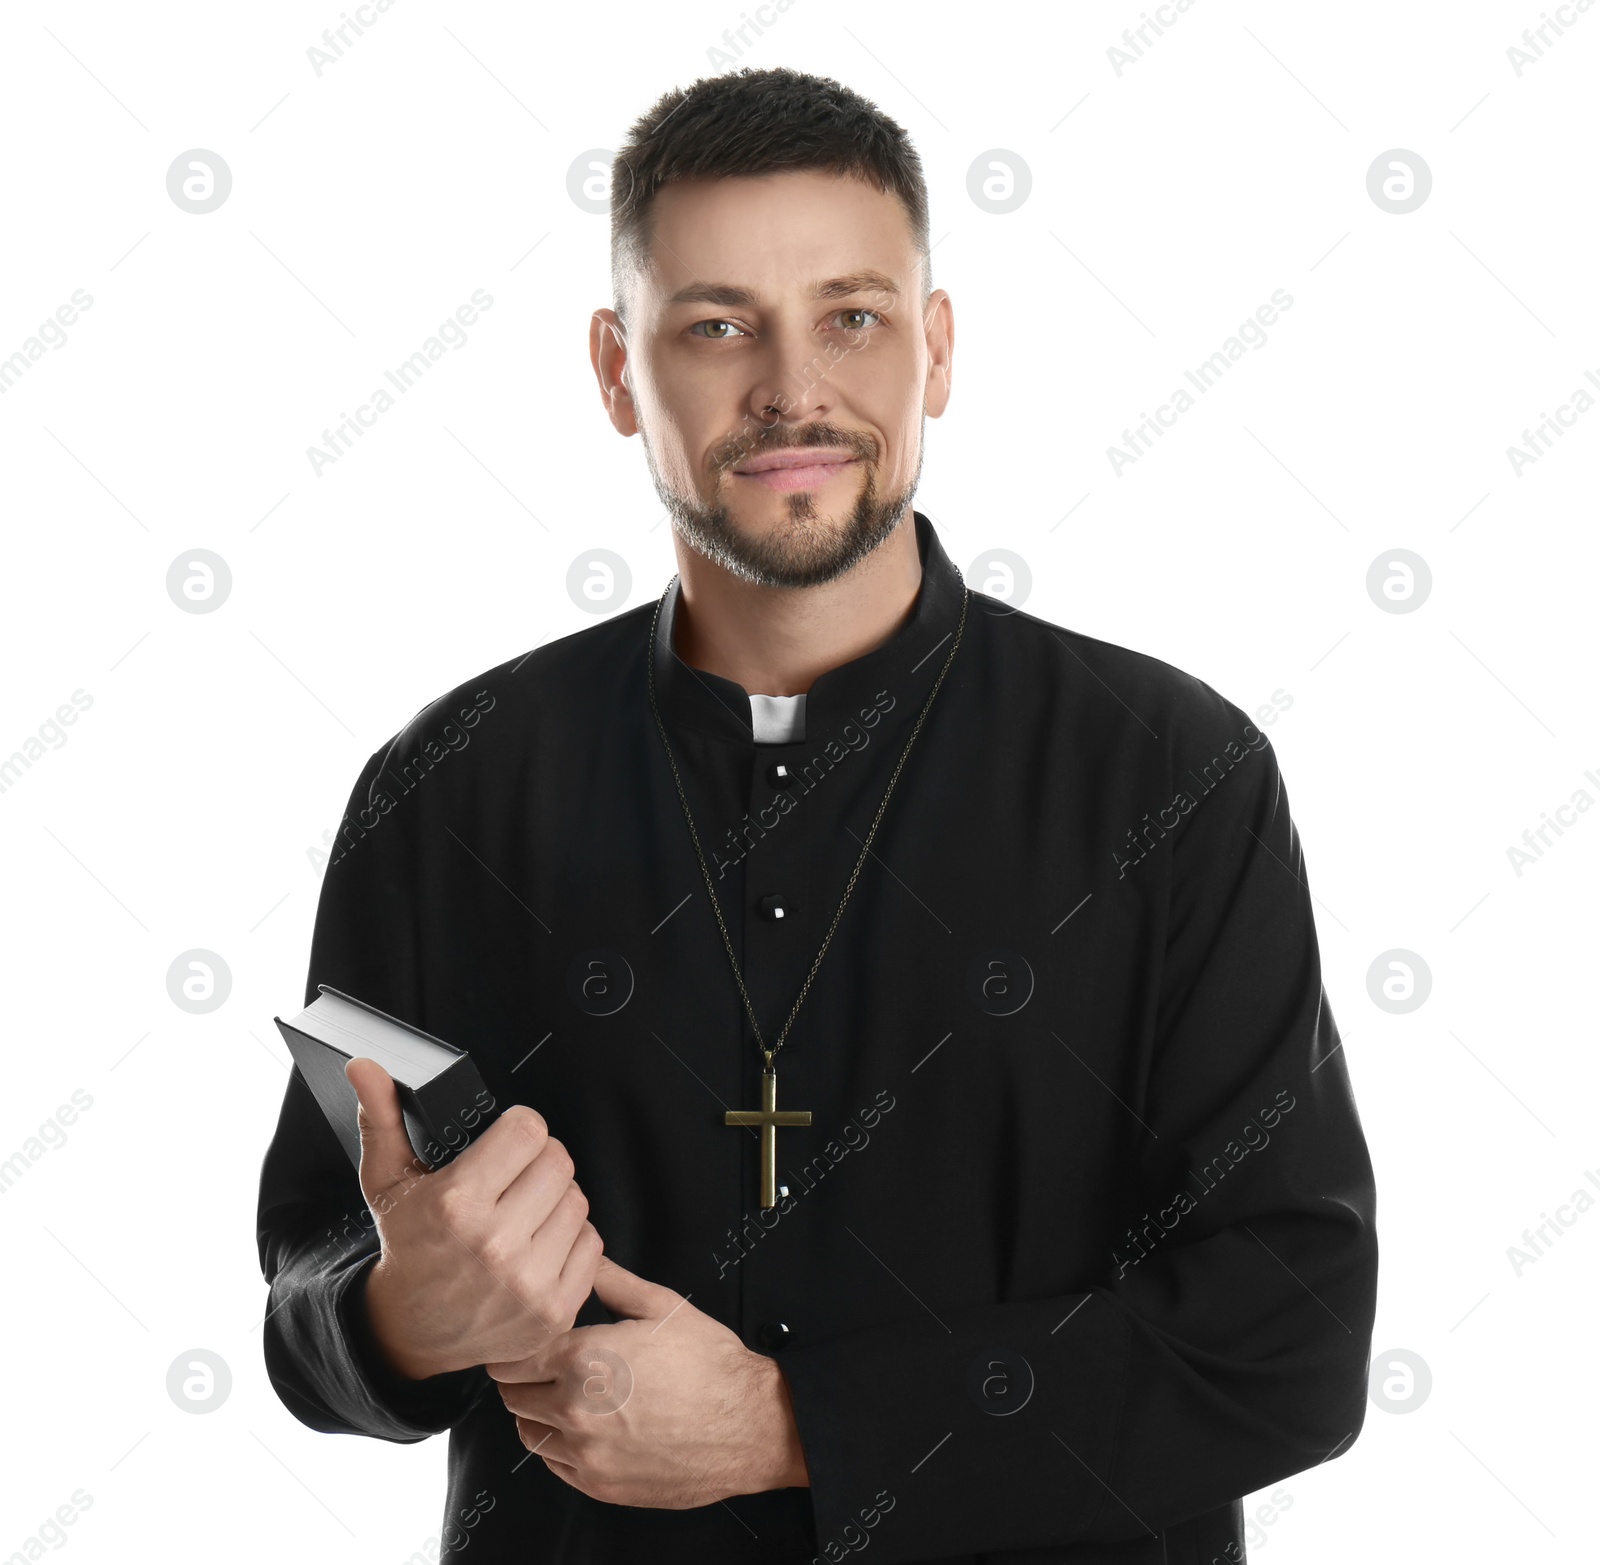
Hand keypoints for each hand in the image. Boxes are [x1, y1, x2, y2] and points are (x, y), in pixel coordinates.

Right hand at [346, 1057, 603, 1380]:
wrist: (411, 1331)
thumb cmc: (408, 1247)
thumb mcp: (388, 1181)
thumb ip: (382, 1117)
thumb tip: (365, 1067)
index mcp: (456, 1204)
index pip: (529, 1130)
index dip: (519, 1130)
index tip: (506, 1141)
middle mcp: (495, 1244)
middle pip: (559, 1162)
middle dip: (540, 1162)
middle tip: (515, 1178)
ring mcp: (528, 1282)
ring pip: (579, 1201)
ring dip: (557, 1200)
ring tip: (523, 1212)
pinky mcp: (554, 1310)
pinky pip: (592, 1244)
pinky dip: (571, 1240)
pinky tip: (538, 1244)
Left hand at [486, 1256, 809, 1508]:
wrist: (748, 1425)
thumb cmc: (710, 1365)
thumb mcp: (661, 1305)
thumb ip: (610, 1280)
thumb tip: (582, 1255)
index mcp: (585, 1359)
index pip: (514, 1353)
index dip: (522, 1340)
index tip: (534, 1336)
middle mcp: (576, 1410)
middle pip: (513, 1393)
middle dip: (525, 1374)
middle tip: (550, 1363)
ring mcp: (586, 1453)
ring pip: (528, 1431)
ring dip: (537, 1411)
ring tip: (569, 1394)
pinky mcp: (599, 1485)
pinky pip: (553, 1464)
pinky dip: (559, 1445)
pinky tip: (586, 1425)